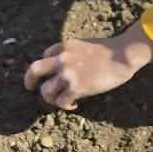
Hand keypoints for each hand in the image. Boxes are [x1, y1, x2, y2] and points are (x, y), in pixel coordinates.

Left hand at [25, 25, 152, 109]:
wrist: (123, 55)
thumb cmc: (109, 51)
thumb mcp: (84, 45)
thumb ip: (71, 54)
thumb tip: (66, 70)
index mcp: (64, 46)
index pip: (45, 56)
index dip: (47, 67)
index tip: (51, 74)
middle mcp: (61, 59)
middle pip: (34, 71)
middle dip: (29, 81)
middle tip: (30, 87)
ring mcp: (67, 74)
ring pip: (46, 91)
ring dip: (52, 98)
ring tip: (62, 100)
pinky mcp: (75, 87)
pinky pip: (61, 101)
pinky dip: (66, 106)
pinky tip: (74, 105)